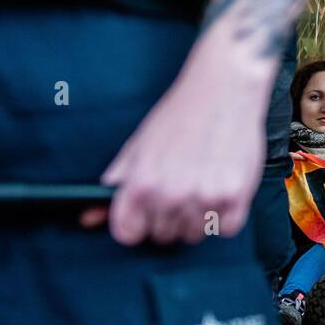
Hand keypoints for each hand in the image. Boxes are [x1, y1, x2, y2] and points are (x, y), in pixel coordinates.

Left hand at [80, 43, 266, 244]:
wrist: (224, 89)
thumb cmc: (182, 113)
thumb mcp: (140, 144)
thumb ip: (119, 182)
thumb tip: (88, 216)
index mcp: (142, 183)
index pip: (127, 233)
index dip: (135, 225)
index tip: (145, 217)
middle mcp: (171, 195)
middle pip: (163, 236)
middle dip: (169, 218)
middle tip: (181, 189)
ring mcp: (204, 198)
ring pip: (195, 235)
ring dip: (198, 218)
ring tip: (202, 185)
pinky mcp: (235, 196)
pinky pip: (226, 229)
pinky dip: (225, 216)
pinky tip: (222, 190)